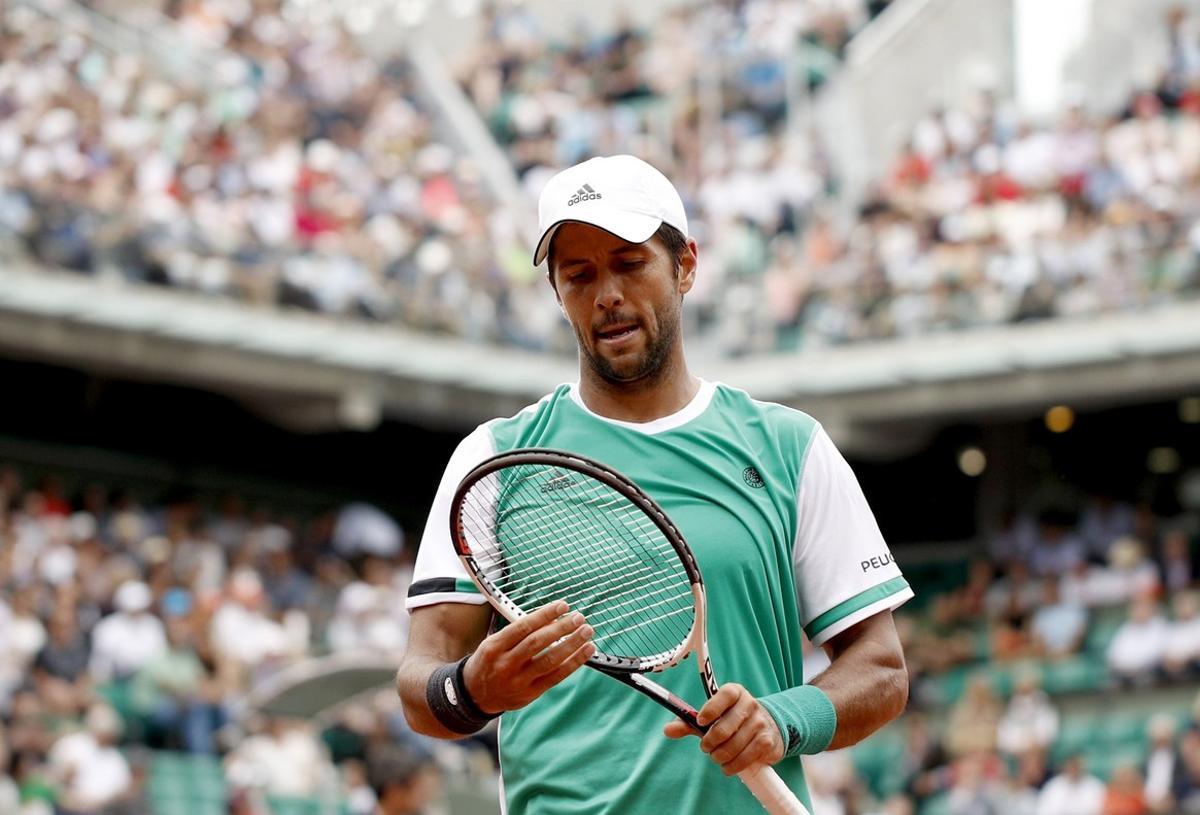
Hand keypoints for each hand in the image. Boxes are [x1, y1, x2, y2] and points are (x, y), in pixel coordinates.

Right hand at [462, 600, 594, 713]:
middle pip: (538, 643)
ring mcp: (519, 681)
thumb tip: (551, 617)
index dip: (545, 615)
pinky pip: (556, 677)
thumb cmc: (489, 663)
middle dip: (561, 628)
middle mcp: (506, 664)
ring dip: (572, 644)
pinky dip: (574, 663)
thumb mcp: (493, 643)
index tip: (562, 605)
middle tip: (578, 617)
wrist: (475, 696)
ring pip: (550, 660)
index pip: (523, 627)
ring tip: (586, 631)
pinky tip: (586, 651)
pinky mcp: (530, 694)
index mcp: (494, 646)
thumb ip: (519, 632)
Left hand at [663, 683, 783, 775]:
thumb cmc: (732, 720)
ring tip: (716, 755)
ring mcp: (760, 723)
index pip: (724, 696)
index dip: (710, 709)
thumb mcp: (712, 717)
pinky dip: (731, 766)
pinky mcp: (766, 742)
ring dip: (718, 756)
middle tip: (706, 746)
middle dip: (709, 742)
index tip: (700, 722)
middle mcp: (750, 704)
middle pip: (724, 728)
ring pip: (732, 746)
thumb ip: (689, 723)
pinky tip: (727, 765)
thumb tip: (667, 730)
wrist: (768, 727)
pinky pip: (744, 758)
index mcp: (735, 692)